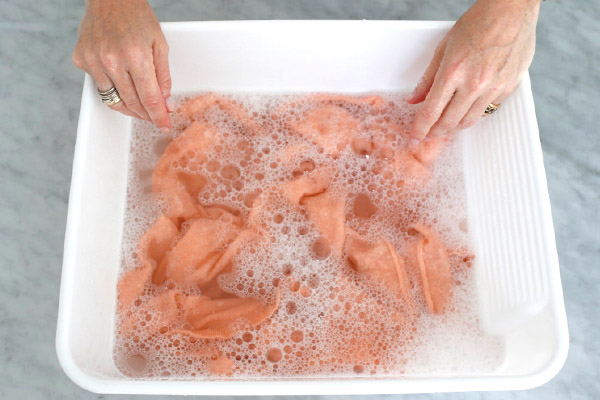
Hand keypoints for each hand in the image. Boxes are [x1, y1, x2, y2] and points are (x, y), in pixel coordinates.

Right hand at [72, 0, 171, 131]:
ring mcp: (93, 61)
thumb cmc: (137, 17)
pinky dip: (113, 90)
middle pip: (132, 103)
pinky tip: (121, 83)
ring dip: (130, 108)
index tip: (164, 126)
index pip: (150, 98)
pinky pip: (100, 86)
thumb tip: (165, 104)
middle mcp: (111, 61)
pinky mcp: (81, 60)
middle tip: (155, 117)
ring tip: (141, 108)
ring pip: (114, 100)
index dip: (159, 116)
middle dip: (147, 115)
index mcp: (135, 56)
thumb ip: (163, 77)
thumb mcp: (159, 44)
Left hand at [406, 0, 540, 143]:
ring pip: (469, 121)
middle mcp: (474, 83)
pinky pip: (488, 109)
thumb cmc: (479, 23)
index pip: (431, 112)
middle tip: (428, 133)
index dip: (420, 129)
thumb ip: (428, 77)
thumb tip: (414, 99)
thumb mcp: (445, 47)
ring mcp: (494, 87)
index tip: (414, 137)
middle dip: (435, 132)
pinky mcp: (509, 88)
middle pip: (449, 122)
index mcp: (453, 72)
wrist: (512, 10)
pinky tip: (468, 106)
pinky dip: (475, 111)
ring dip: (454, 126)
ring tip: (446, 125)